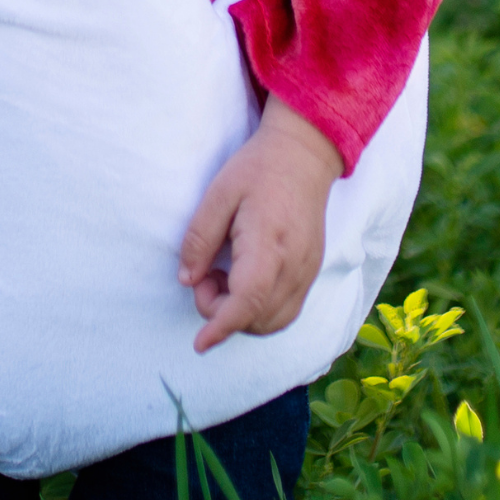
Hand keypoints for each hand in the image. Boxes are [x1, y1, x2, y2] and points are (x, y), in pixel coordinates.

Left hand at [178, 97, 342, 351]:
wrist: (304, 155)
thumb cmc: (258, 169)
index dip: (222, 326)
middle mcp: (295, 265)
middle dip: (223, 314)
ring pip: (274, 321)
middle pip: (259, 319)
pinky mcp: (311, 272)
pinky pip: (287, 310)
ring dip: (242, 315)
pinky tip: (244, 281)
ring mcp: (308, 271)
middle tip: (206, 276)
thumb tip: (188, 279)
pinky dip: (260, 312)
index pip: (248, 300)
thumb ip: (200, 238)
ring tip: (224, 276)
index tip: (200, 343)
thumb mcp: (218, 194)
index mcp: (269, 243)